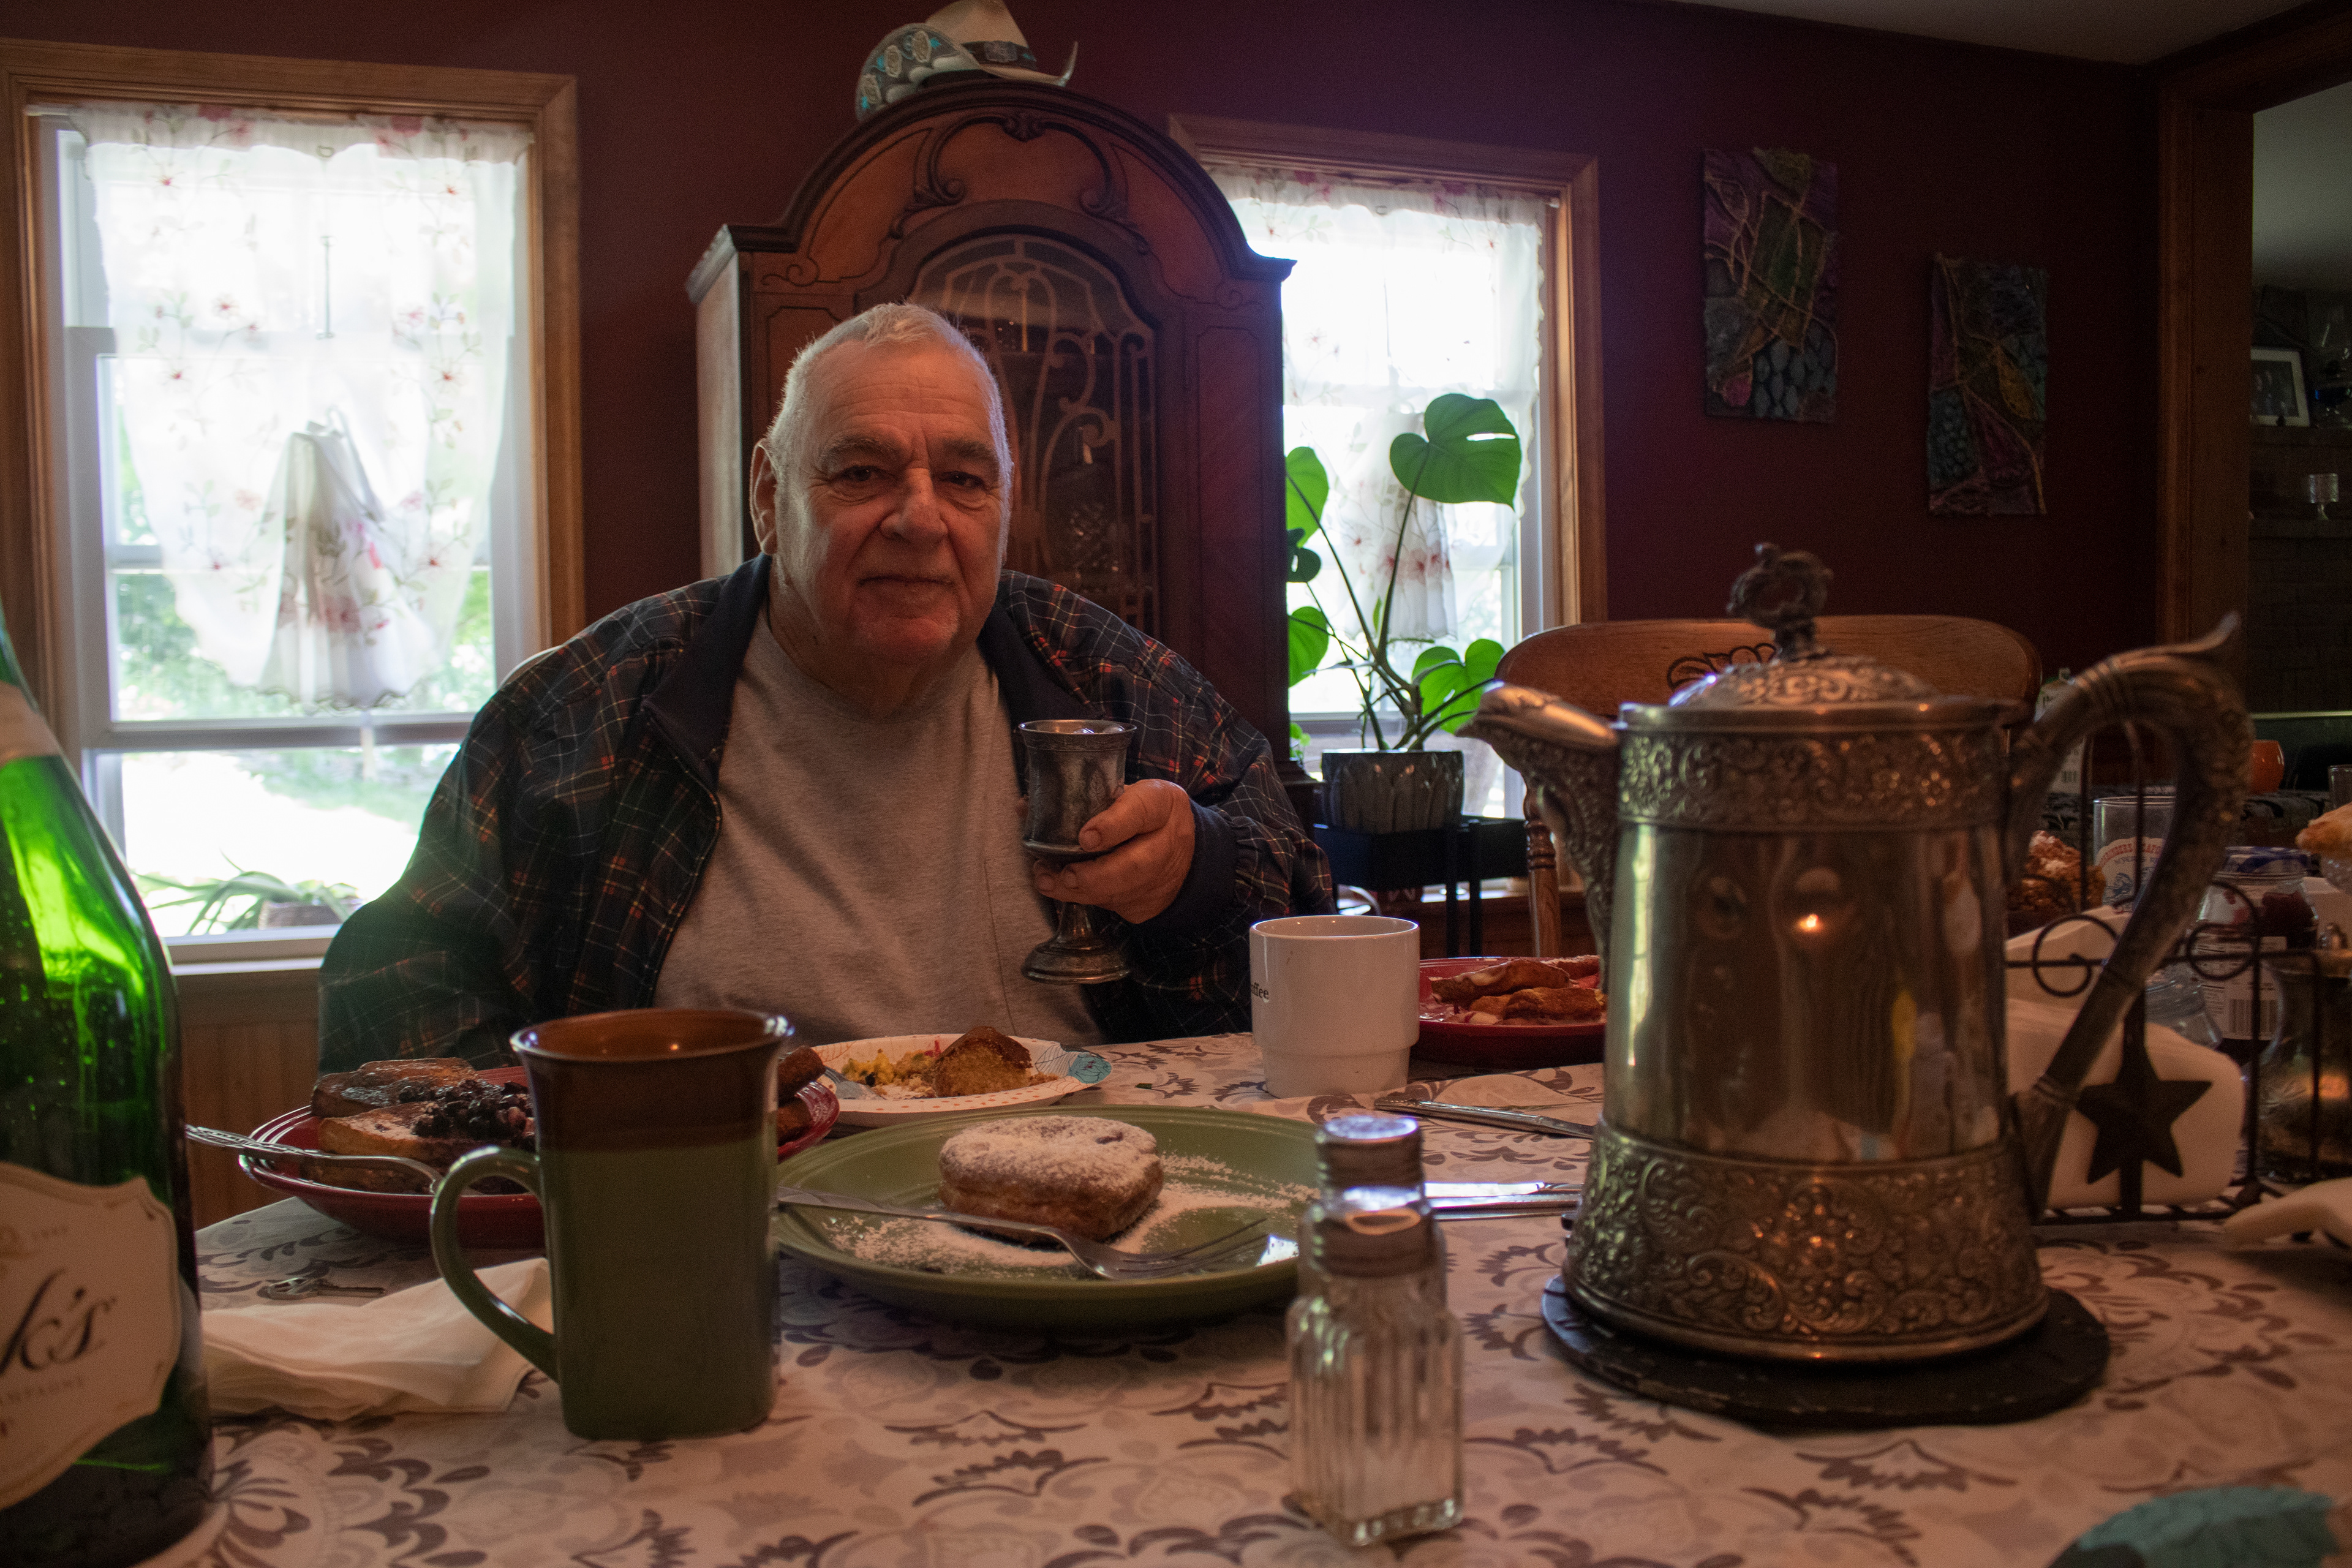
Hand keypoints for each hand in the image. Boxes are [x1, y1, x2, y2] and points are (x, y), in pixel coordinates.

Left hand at [1031, 779, 1194, 924]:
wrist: (1182, 853)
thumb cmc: (1142, 815)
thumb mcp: (1127, 792)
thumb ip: (1086, 797)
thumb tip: (1025, 806)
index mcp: (1162, 804)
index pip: (1142, 812)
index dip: (1112, 826)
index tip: (1085, 837)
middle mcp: (1166, 842)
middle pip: (1136, 865)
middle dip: (1096, 874)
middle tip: (1066, 874)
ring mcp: (1159, 879)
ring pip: (1120, 892)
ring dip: (1080, 890)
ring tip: (1048, 881)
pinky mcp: (1144, 903)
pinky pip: (1112, 905)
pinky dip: (1082, 897)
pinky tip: (1057, 888)